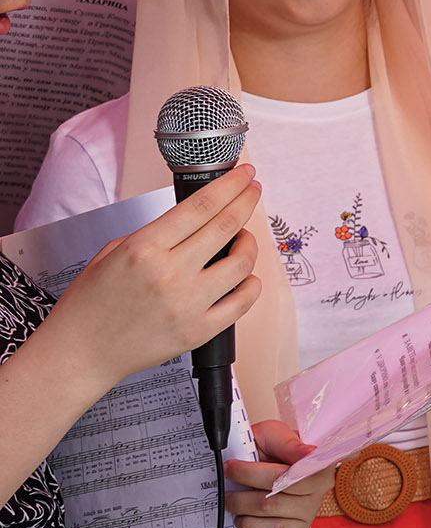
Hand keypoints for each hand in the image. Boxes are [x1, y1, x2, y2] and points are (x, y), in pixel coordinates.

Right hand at [46, 167, 262, 385]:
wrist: (80, 352)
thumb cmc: (90, 305)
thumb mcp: (112, 253)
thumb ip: (155, 234)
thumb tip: (195, 219)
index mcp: (144, 249)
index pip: (201, 206)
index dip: (230, 185)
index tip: (245, 175)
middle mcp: (169, 274)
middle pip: (227, 226)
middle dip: (247, 200)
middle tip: (252, 191)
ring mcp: (187, 304)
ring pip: (243, 263)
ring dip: (249, 244)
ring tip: (242, 239)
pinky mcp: (198, 331)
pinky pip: (243, 302)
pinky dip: (251, 284)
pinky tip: (245, 277)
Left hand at [221, 419, 326, 527]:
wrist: (269, 465)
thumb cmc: (273, 449)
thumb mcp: (274, 435)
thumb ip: (287, 442)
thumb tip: (309, 453)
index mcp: (318, 464)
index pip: (287, 475)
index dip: (253, 473)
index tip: (231, 466)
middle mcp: (319, 490)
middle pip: (272, 496)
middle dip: (241, 489)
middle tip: (226, 480)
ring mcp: (309, 513)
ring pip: (267, 513)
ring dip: (240, 506)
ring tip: (232, 497)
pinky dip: (250, 525)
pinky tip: (245, 515)